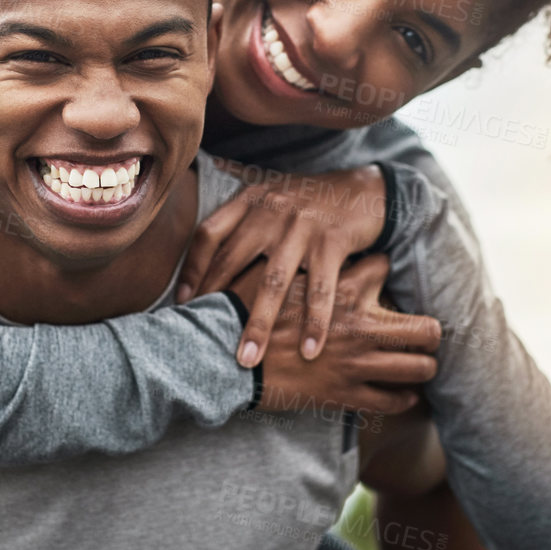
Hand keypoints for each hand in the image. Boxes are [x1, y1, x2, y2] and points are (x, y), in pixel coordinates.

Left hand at [178, 162, 386, 365]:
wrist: (366, 189)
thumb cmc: (312, 202)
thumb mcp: (272, 198)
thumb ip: (240, 220)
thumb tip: (201, 255)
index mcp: (251, 200)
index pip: (208, 234)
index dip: (192, 269)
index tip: (184, 302)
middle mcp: (271, 210)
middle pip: (233, 262)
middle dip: (216, 304)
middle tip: (204, 342)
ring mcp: (302, 226)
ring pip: (273, 283)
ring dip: (259, 324)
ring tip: (249, 360)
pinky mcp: (332, 242)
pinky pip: (319, 289)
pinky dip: (314, 323)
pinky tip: (308, 351)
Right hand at [229, 254, 438, 416]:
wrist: (221, 353)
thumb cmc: (241, 308)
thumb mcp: (272, 269)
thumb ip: (299, 258)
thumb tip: (305, 245)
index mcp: (344, 289)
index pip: (387, 268)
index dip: (385, 272)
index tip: (382, 280)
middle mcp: (360, 324)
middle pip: (427, 329)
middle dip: (431, 333)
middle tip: (427, 334)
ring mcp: (357, 362)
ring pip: (419, 369)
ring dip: (424, 367)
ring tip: (422, 366)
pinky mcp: (345, 394)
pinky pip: (391, 401)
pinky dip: (402, 399)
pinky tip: (404, 395)